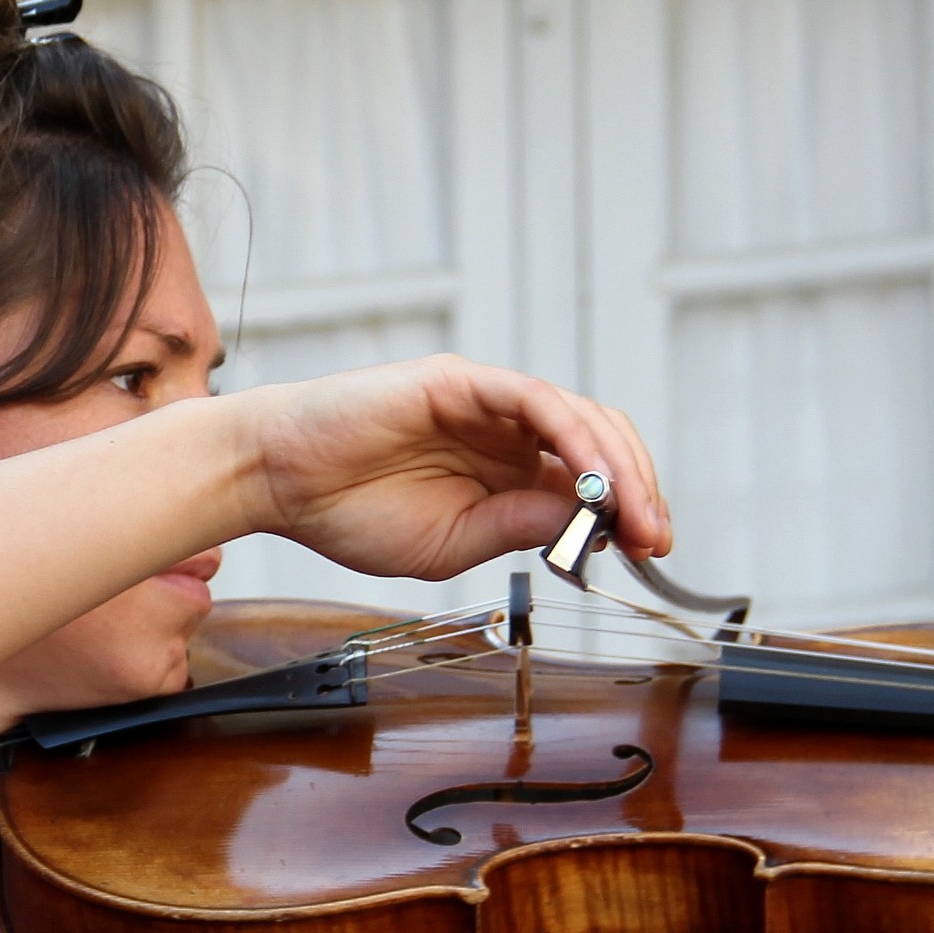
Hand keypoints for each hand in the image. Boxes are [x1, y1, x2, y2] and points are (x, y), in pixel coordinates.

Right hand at [224, 355, 670, 579]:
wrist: (280, 481)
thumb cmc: (350, 513)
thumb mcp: (453, 544)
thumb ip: (519, 529)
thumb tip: (592, 526)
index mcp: (510, 473)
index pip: (592, 481)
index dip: (630, 510)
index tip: (651, 550)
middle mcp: (509, 432)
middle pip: (602, 446)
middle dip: (638, 491)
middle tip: (654, 539)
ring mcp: (488, 403)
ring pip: (581, 419)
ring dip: (618, 468)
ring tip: (632, 516)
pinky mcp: (462, 382)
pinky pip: (535, 401)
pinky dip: (574, 436)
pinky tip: (591, 477)